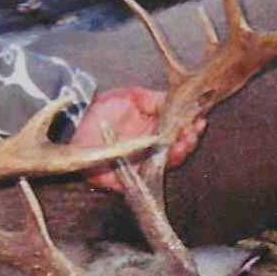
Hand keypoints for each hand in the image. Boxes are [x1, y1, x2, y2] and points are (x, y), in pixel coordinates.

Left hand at [72, 86, 205, 191]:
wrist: (77, 124)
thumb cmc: (104, 109)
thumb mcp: (131, 97)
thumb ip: (154, 100)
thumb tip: (178, 101)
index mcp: (154, 130)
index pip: (178, 131)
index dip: (191, 126)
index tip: (199, 119)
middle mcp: (151, 149)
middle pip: (177, 148)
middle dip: (189, 139)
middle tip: (194, 131)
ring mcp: (141, 163)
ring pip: (167, 163)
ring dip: (180, 152)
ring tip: (185, 141)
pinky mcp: (129, 178)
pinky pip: (149, 178)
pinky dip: (160, 168)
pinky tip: (168, 154)